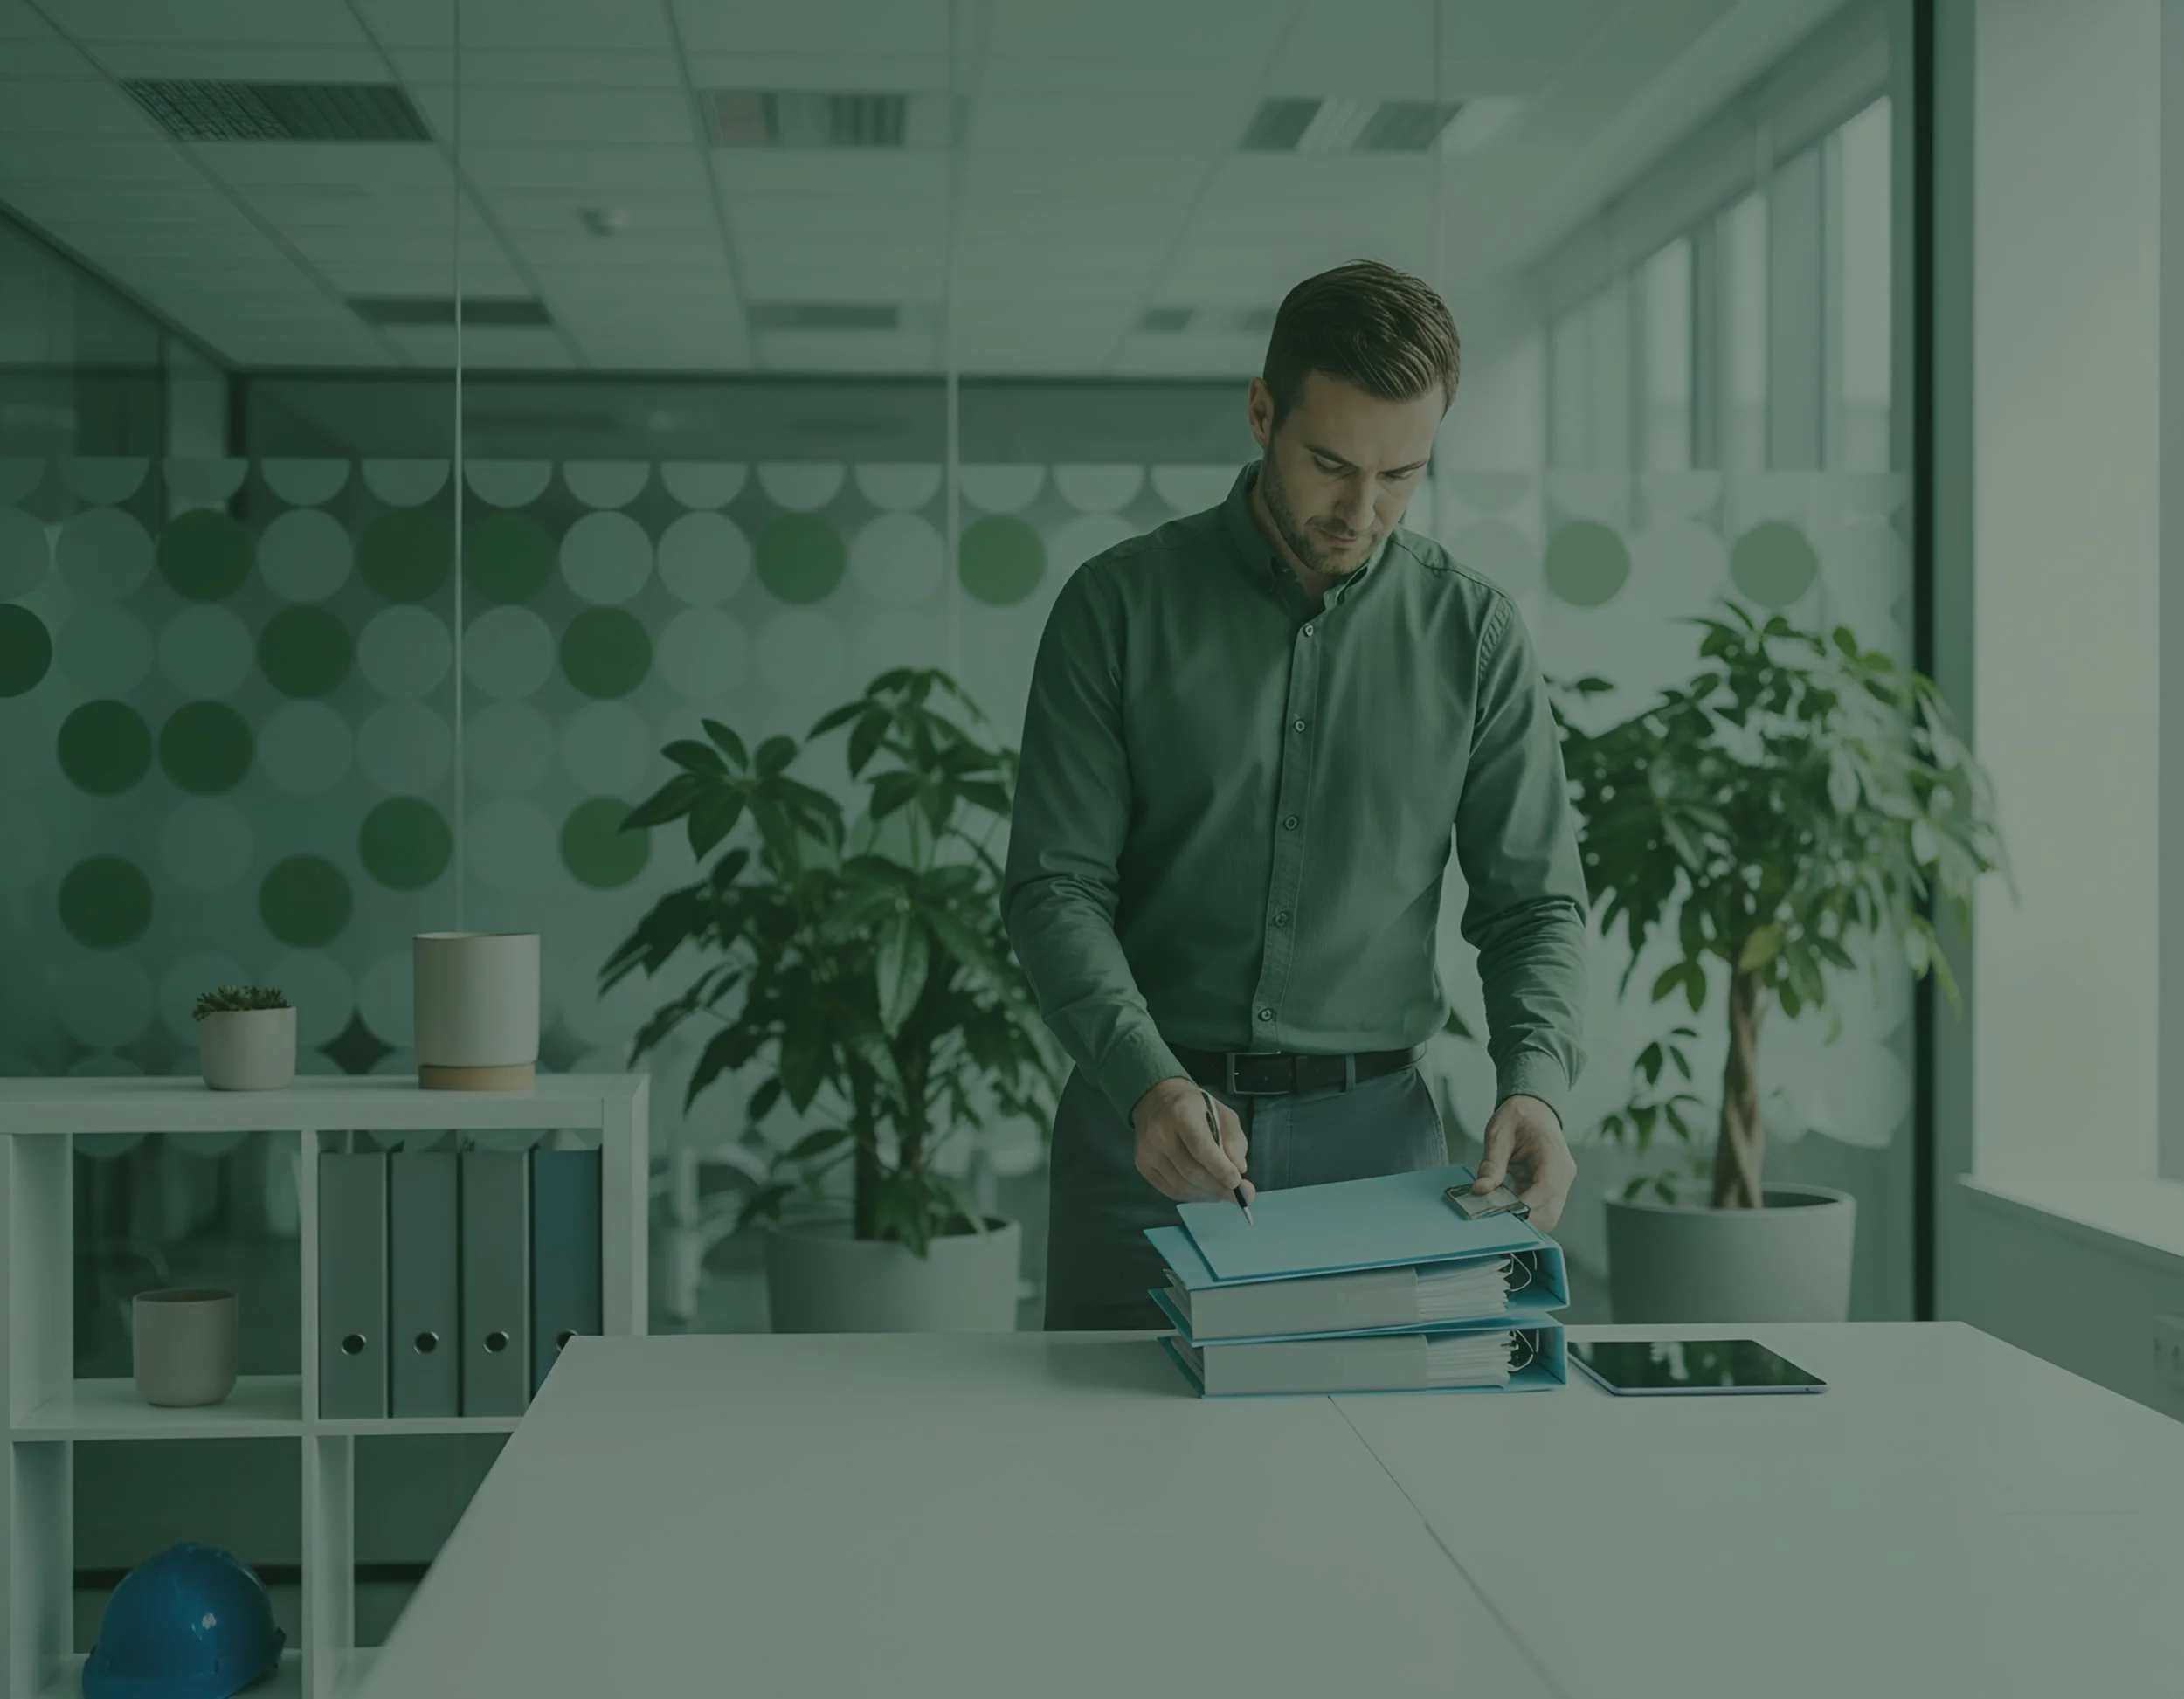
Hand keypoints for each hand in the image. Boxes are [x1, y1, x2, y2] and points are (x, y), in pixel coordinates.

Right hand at [1130, 1077, 1255, 1204]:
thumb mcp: (1221, 1112)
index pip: (1201, 1148)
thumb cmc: (1194, 1107)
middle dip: (1218, 1188)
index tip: (1238, 1183)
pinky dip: (1192, 1196)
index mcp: (1181, 1113)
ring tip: (1223, 1193)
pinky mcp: (1142, 1165)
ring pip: (1181, 1185)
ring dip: (1207, 1195)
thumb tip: (1239, 1168)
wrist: (1155, 1099)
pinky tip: (1205, 1192)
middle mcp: (1160, 1133)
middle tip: (1238, 1196)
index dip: (1221, 1169)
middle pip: (1191, 1171)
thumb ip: (1234, 1138)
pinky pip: (1170, 1190)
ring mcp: (1147, 1151)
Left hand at [1473, 1093, 1576, 1230]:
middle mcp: (1562, 1174)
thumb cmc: (1519, 1117)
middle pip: (1549, 1213)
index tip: (1497, 1215)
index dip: (1523, 1209)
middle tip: (1491, 1219)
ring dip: (1523, 1219)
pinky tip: (1503, 1207)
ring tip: (1496, 1213)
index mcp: (1553, 1157)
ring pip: (1546, 1216)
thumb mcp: (1499, 1135)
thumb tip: (1480, 1189)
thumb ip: (1491, 1164)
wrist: (1533, 1109)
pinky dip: (1523, 1213)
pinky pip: (1540, 1209)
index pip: (1544, 1192)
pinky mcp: (1552, 1189)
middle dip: (1522, 1221)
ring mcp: (1560, 1184)